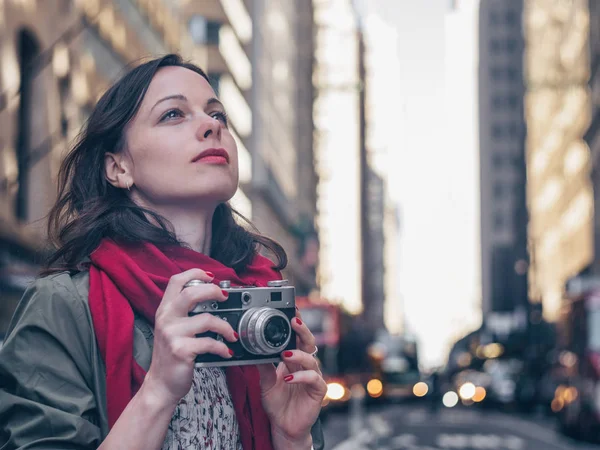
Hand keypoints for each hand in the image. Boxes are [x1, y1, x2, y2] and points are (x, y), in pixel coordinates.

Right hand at [143, 269, 237, 406]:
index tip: (211, 276)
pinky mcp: (181, 351)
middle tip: (225, 297)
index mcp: (165, 310)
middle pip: (191, 293)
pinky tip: (226, 351)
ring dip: (225, 327)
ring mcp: (172, 334)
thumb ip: (185, 312)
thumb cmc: (171, 355)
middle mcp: (166, 318)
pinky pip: (210, 343)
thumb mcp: (172, 328)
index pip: (176, 281)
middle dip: (213, 291)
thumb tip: (211, 297)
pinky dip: (222, 347)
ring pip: (207, 319)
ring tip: (231, 334)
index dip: (195, 273)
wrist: (160, 384)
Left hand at [257, 309, 326, 445]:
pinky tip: (289, 378)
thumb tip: (253, 349)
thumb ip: (263, 366)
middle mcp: (306, 365)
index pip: (297, 337)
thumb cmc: (277, 402)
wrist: (283, 426)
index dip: (296, 324)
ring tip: (285, 354)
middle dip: (302, 329)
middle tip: (293, 320)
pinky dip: (301, 376)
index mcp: (295, 359)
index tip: (291, 310)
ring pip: (312, 359)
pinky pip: (313, 379)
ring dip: (298, 355)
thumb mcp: (265, 382)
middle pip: (309, 342)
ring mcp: (313, 377)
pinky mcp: (318, 391)